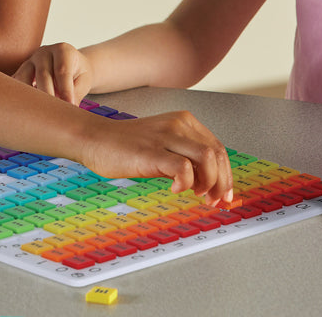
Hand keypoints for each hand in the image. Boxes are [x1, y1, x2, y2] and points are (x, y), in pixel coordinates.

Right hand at [13, 42, 92, 105]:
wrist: (71, 65)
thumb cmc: (78, 73)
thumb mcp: (84, 80)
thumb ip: (77, 93)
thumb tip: (70, 109)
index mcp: (63, 50)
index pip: (62, 71)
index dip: (65, 90)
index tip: (69, 106)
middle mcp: (44, 52)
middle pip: (42, 75)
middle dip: (48, 96)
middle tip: (54, 114)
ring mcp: (30, 60)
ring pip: (24, 78)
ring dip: (31, 96)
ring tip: (38, 113)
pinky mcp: (21, 71)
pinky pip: (16, 83)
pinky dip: (19, 96)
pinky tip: (24, 108)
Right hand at [78, 110, 233, 203]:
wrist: (96, 139)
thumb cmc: (127, 146)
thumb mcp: (163, 145)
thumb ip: (184, 158)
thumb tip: (208, 184)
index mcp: (184, 121)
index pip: (218, 148)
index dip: (226, 174)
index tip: (223, 194)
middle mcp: (179, 124)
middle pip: (217, 154)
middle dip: (221, 182)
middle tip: (213, 201)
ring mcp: (166, 136)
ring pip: (207, 158)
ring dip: (209, 183)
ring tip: (195, 194)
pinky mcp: (152, 151)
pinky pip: (183, 168)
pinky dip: (186, 183)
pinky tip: (174, 189)